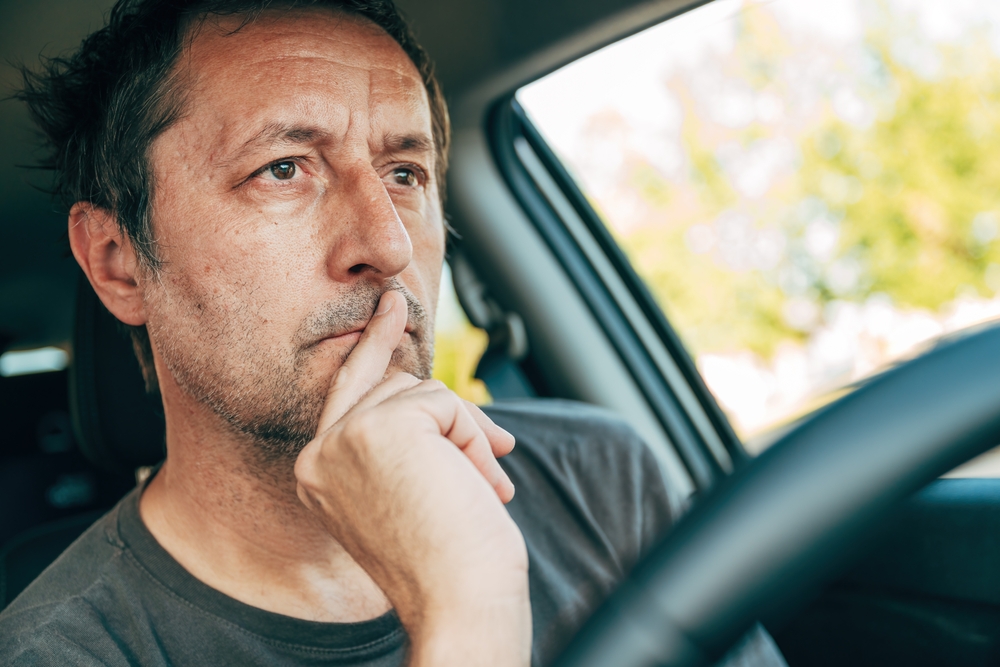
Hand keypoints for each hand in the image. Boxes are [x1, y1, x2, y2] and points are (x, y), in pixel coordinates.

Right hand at [294, 290, 531, 666]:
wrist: (460, 601)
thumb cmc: (448, 560)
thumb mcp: (410, 491)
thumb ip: (406, 442)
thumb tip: (437, 398)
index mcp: (319, 473)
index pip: (347, 393)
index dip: (374, 347)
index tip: (392, 306)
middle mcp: (319, 454)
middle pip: (392, 386)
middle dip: (452, 420)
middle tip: (494, 458)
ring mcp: (342, 438)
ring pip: (423, 392)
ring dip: (467, 439)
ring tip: (481, 490)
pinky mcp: (377, 429)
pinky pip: (444, 403)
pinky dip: (472, 440)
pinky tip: (477, 483)